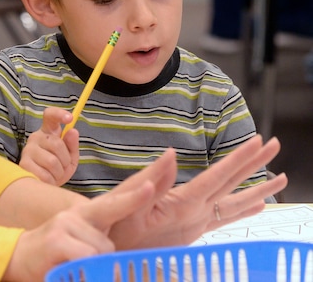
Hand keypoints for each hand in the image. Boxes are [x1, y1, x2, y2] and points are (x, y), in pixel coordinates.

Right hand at [2, 178, 155, 281]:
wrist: (15, 256)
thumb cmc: (54, 256)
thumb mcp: (80, 247)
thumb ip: (100, 250)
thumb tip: (124, 269)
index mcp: (87, 216)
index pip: (114, 203)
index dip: (134, 195)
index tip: (151, 185)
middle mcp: (78, 214)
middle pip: (112, 209)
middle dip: (132, 203)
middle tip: (145, 193)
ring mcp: (66, 224)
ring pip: (102, 247)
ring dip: (98, 264)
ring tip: (76, 266)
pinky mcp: (56, 240)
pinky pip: (86, 257)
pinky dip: (86, 270)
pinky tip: (69, 268)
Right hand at [19, 107, 78, 185]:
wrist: (44, 187)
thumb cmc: (58, 168)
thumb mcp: (70, 156)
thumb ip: (72, 144)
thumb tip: (73, 131)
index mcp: (48, 131)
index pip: (50, 116)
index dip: (59, 114)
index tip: (69, 118)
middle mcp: (35, 137)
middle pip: (57, 144)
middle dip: (65, 159)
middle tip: (63, 166)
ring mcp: (28, 150)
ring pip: (52, 161)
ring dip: (59, 172)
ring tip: (55, 174)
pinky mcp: (23, 164)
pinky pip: (44, 174)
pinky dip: (51, 180)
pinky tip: (48, 180)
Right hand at [108, 135, 286, 248]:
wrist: (116, 255)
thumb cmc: (118, 228)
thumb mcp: (127, 202)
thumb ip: (153, 179)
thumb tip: (171, 153)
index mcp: (184, 205)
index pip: (217, 177)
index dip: (238, 158)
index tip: (257, 142)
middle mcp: (197, 215)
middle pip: (232, 187)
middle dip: (254, 164)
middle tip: (275, 145)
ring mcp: (198, 223)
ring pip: (235, 204)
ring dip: (258, 189)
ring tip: (280, 179)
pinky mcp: (194, 230)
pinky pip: (226, 217)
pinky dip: (244, 209)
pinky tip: (257, 206)